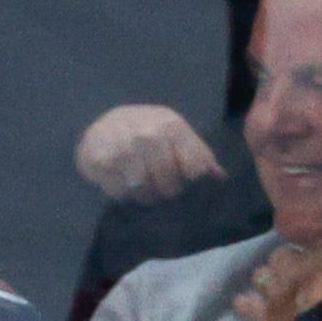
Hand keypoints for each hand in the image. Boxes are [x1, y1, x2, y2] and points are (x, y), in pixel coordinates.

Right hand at [76, 103, 222, 200]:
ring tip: (144, 189)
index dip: (192, 181)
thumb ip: (199, 155)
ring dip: (145, 195)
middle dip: (167, 191)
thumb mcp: (176, 135)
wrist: (106, 125)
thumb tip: (220, 178)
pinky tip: (124, 183)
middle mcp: (148, 134)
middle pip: (168, 181)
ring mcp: (123, 147)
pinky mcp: (101, 160)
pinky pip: (120, 192)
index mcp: (172, 126)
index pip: (194, 167)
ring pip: (143, 189)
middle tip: (162, 190)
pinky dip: (123, 194)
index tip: (186, 183)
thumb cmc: (149, 133)